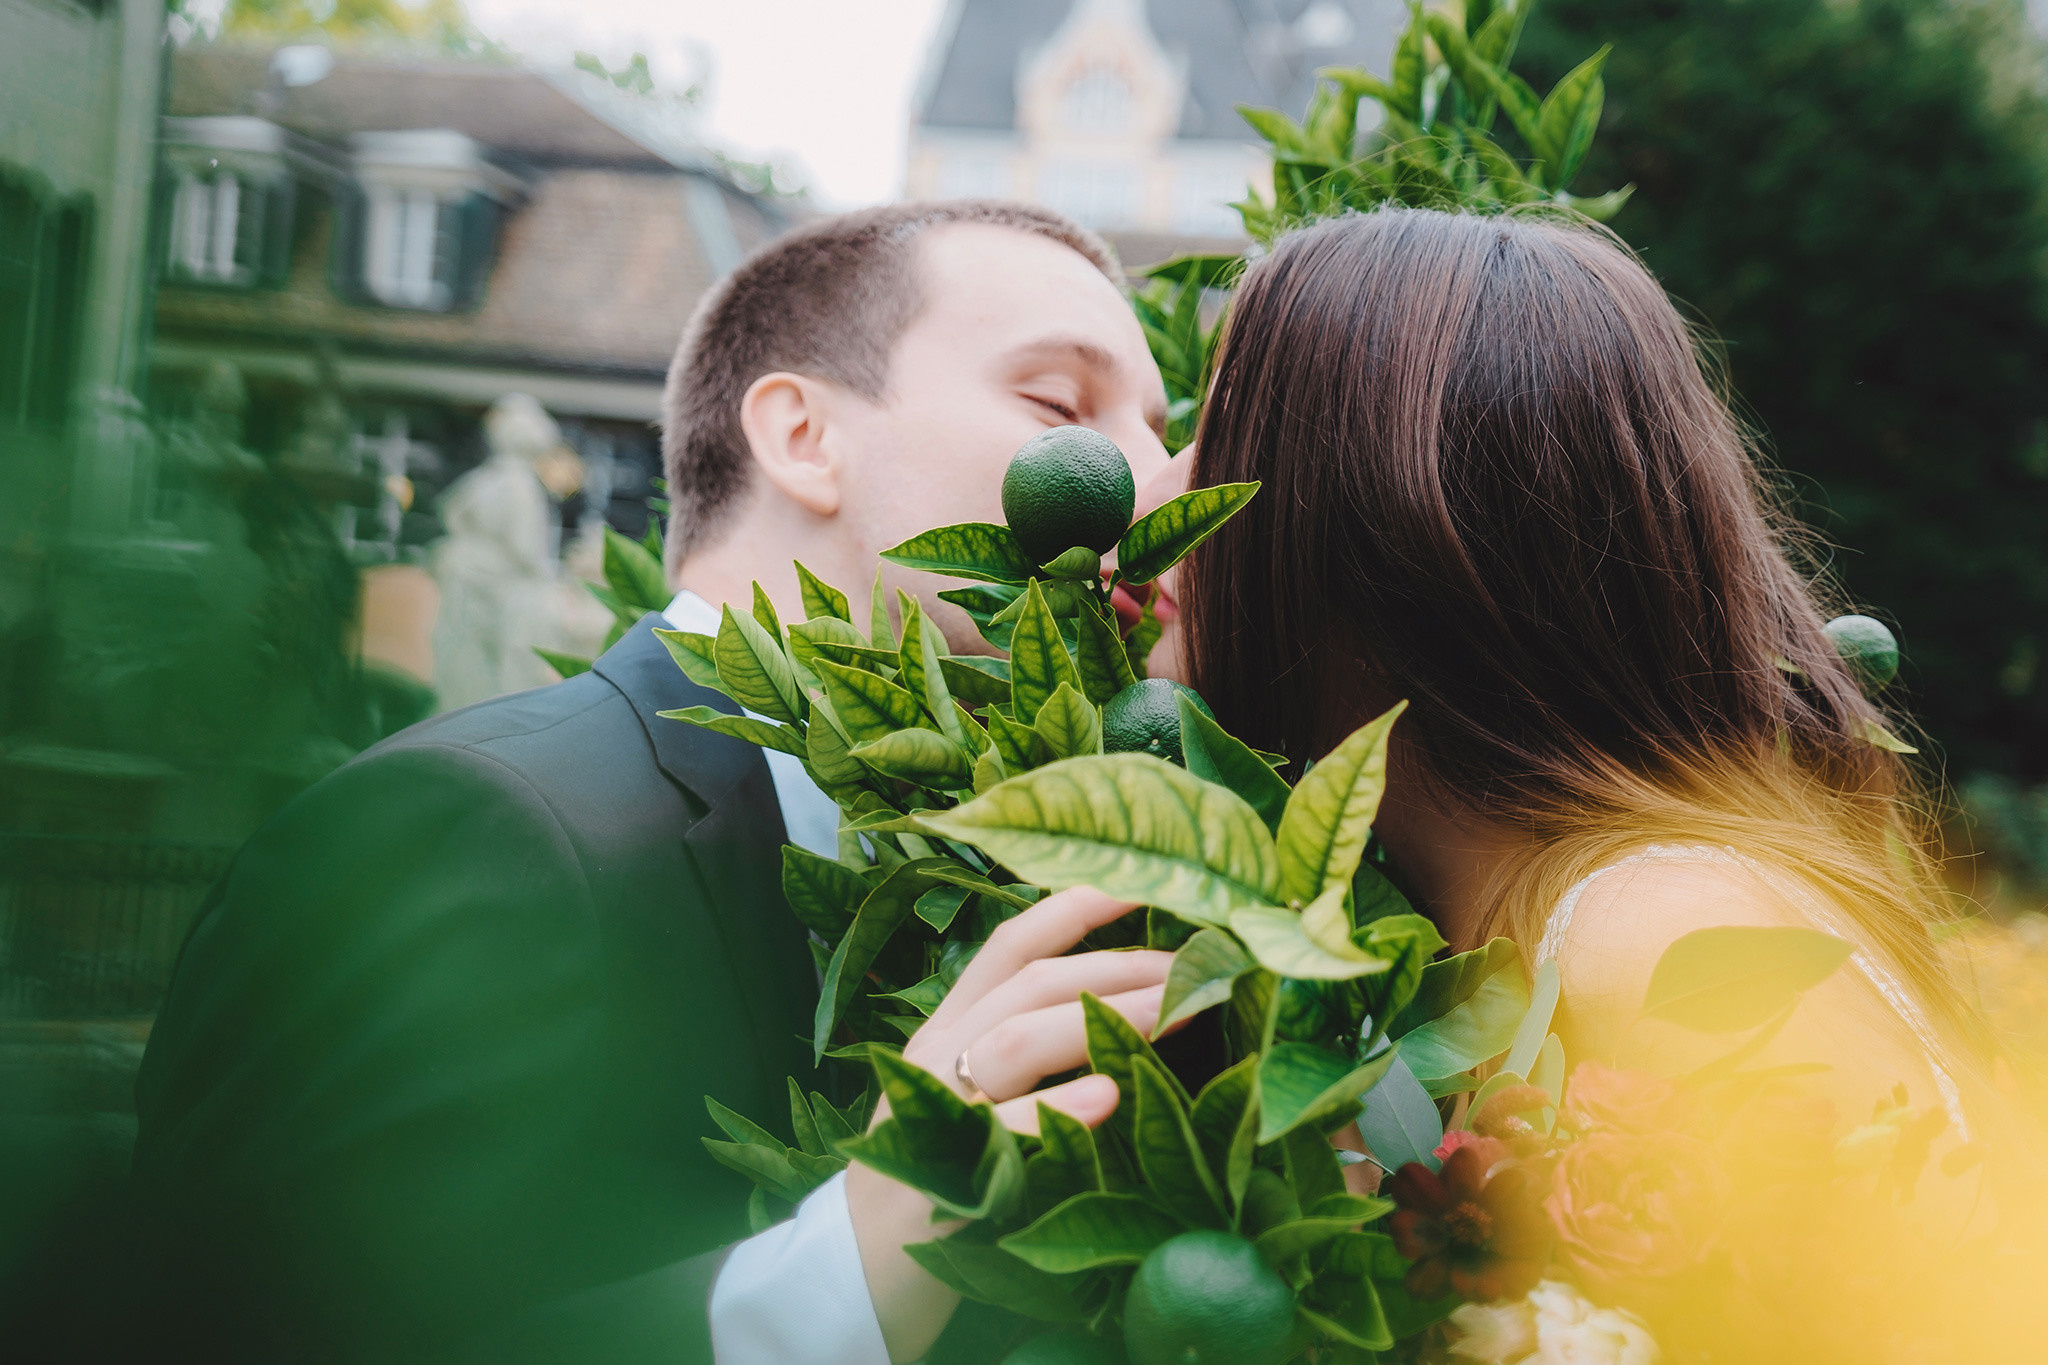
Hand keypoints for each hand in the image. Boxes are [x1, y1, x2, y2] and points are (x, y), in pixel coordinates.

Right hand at [845, 887, 1170, 1361]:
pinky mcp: (936, 1177)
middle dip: (1118, 965)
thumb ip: (1022, 1053)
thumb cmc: (932, 1180)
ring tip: (1175, 1010)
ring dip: (1103, 1017)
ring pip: (1017, 1039)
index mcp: (947, 1030)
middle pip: (1031, 984)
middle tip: (1197, 964)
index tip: (1143, 882)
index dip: (1074, 906)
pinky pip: (1000, 1131)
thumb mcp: (969, 1099)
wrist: (846, 1274)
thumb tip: (1120, 1013)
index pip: (1011, 946)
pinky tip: (1110, 1097)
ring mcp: (931, 1111)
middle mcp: (936, 1055)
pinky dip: (1057, 1108)